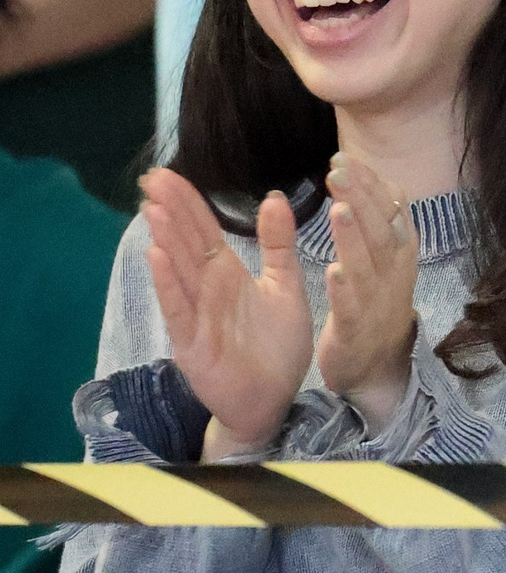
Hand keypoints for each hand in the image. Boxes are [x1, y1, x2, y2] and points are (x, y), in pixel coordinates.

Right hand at [139, 171, 310, 458]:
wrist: (273, 399)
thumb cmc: (276, 345)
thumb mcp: (285, 286)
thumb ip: (279, 245)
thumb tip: (274, 198)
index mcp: (228, 275)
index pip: (204, 231)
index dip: (188, 203)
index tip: (167, 173)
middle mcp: (207, 290)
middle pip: (186, 244)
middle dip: (170, 211)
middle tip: (151, 178)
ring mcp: (196, 315)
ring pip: (178, 271)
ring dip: (166, 240)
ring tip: (153, 209)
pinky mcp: (192, 343)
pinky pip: (179, 309)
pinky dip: (168, 283)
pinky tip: (156, 257)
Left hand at [314, 154, 420, 428]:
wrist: (378, 361)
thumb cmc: (374, 298)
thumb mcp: (382, 254)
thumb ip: (374, 218)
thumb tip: (362, 175)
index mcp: (399, 248)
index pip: (390, 207)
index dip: (370, 183)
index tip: (345, 158)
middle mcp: (394, 269)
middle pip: (379, 228)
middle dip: (360, 198)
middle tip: (339, 170)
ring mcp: (377, 298)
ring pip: (367, 263)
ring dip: (354, 237)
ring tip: (339, 210)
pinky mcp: (356, 327)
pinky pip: (351, 306)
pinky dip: (344, 289)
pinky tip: (332, 272)